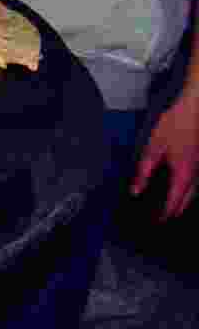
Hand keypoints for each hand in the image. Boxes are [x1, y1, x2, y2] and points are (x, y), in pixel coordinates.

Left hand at [131, 94, 198, 220]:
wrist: (195, 106)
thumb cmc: (175, 123)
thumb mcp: (153, 146)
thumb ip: (144, 170)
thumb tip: (136, 189)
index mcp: (183, 173)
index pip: (175, 201)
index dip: (166, 213)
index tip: (158, 222)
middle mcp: (196, 174)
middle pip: (187, 199)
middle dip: (176, 210)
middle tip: (165, 219)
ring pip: (195, 191)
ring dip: (184, 201)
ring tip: (174, 207)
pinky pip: (197, 181)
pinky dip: (190, 189)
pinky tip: (184, 186)